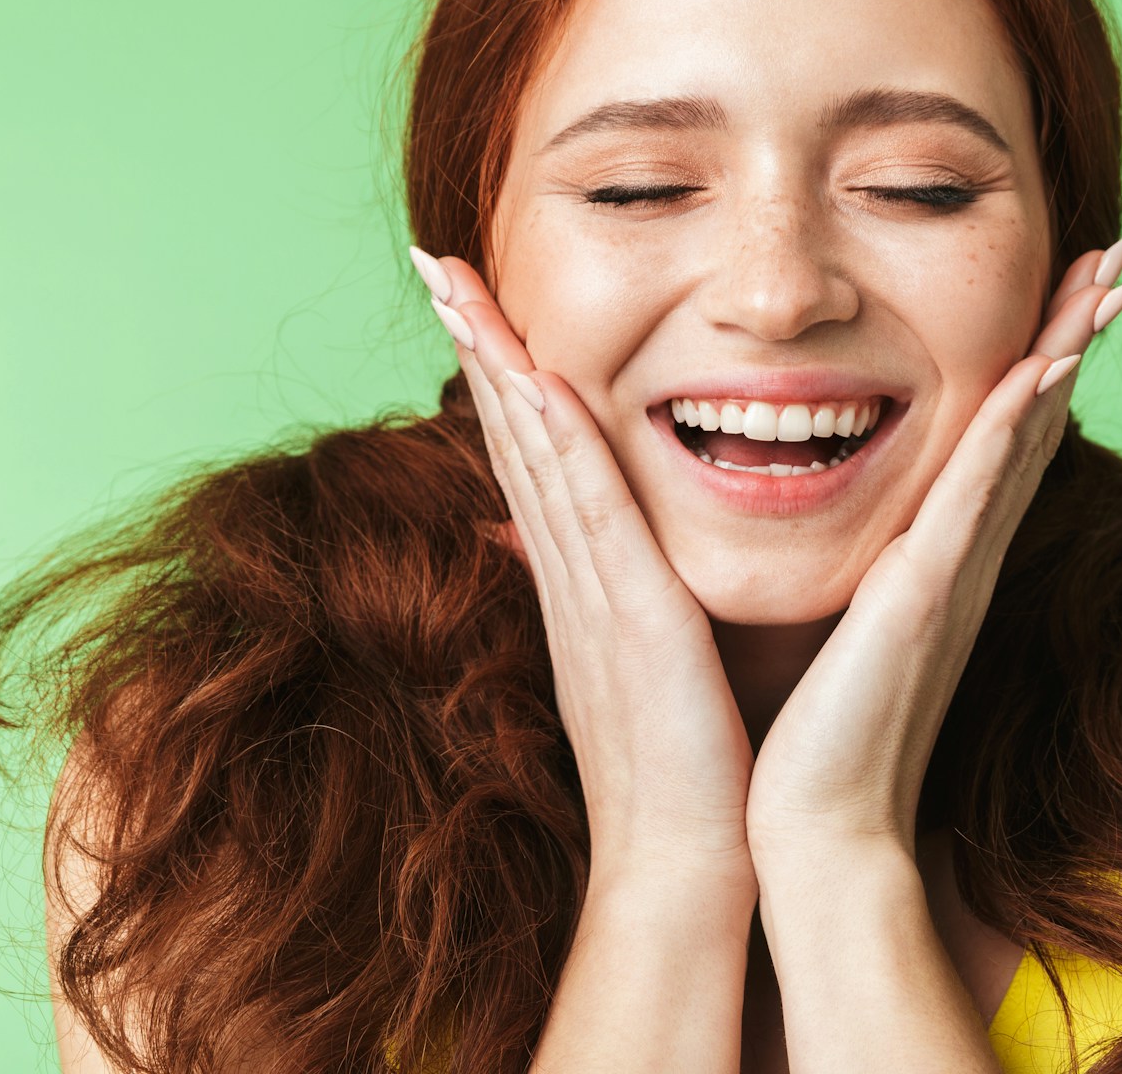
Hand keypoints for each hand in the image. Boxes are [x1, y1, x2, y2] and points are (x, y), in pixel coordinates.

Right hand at [410, 249, 756, 892]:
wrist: (688, 863)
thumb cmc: (684, 770)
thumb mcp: (640, 669)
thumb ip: (614, 601)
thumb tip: (580, 563)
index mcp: (580, 581)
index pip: (531, 456)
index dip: (497, 373)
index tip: (472, 299)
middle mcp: (569, 575)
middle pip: (510, 436)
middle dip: (474, 342)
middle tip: (433, 259)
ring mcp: (589, 593)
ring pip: (534, 453)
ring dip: (493, 363)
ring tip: (454, 282)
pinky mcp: (628, 617)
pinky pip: (586, 509)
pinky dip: (555, 441)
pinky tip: (532, 376)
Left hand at [744, 240, 1121, 862]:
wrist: (813, 826)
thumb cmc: (814, 734)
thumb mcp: (835, 623)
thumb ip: (850, 570)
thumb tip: (826, 524)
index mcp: (937, 557)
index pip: (995, 437)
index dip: (1035, 358)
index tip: (1064, 285)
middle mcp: (963, 555)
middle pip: (1032, 419)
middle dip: (1077, 331)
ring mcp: (956, 571)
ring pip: (1022, 437)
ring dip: (1067, 349)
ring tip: (1112, 274)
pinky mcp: (929, 595)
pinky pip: (980, 493)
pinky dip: (1015, 426)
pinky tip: (1046, 365)